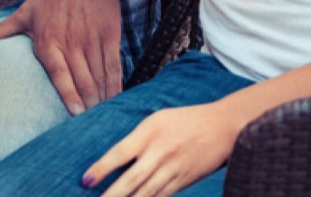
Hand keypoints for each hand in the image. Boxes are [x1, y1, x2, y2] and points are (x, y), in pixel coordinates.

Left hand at [0, 0, 122, 113]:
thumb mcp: (22, 12)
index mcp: (48, 42)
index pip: (59, 75)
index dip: (69, 96)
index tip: (75, 115)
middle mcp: (71, 44)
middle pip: (83, 81)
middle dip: (89, 105)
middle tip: (91, 126)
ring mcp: (92, 40)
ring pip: (100, 76)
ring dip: (103, 98)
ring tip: (103, 117)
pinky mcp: (109, 35)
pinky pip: (114, 64)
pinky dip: (117, 83)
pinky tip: (117, 98)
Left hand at [83, 101, 245, 196]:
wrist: (224, 127)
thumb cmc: (184, 120)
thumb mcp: (157, 120)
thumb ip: (136, 139)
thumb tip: (114, 161)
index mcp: (150, 132)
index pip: (120, 153)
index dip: (102, 168)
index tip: (86, 180)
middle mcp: (161, 152)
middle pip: (132, 179)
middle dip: (111, 194)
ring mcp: (174, 169)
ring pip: (147, 193)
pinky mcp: (185, 180)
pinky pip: (163, 196)